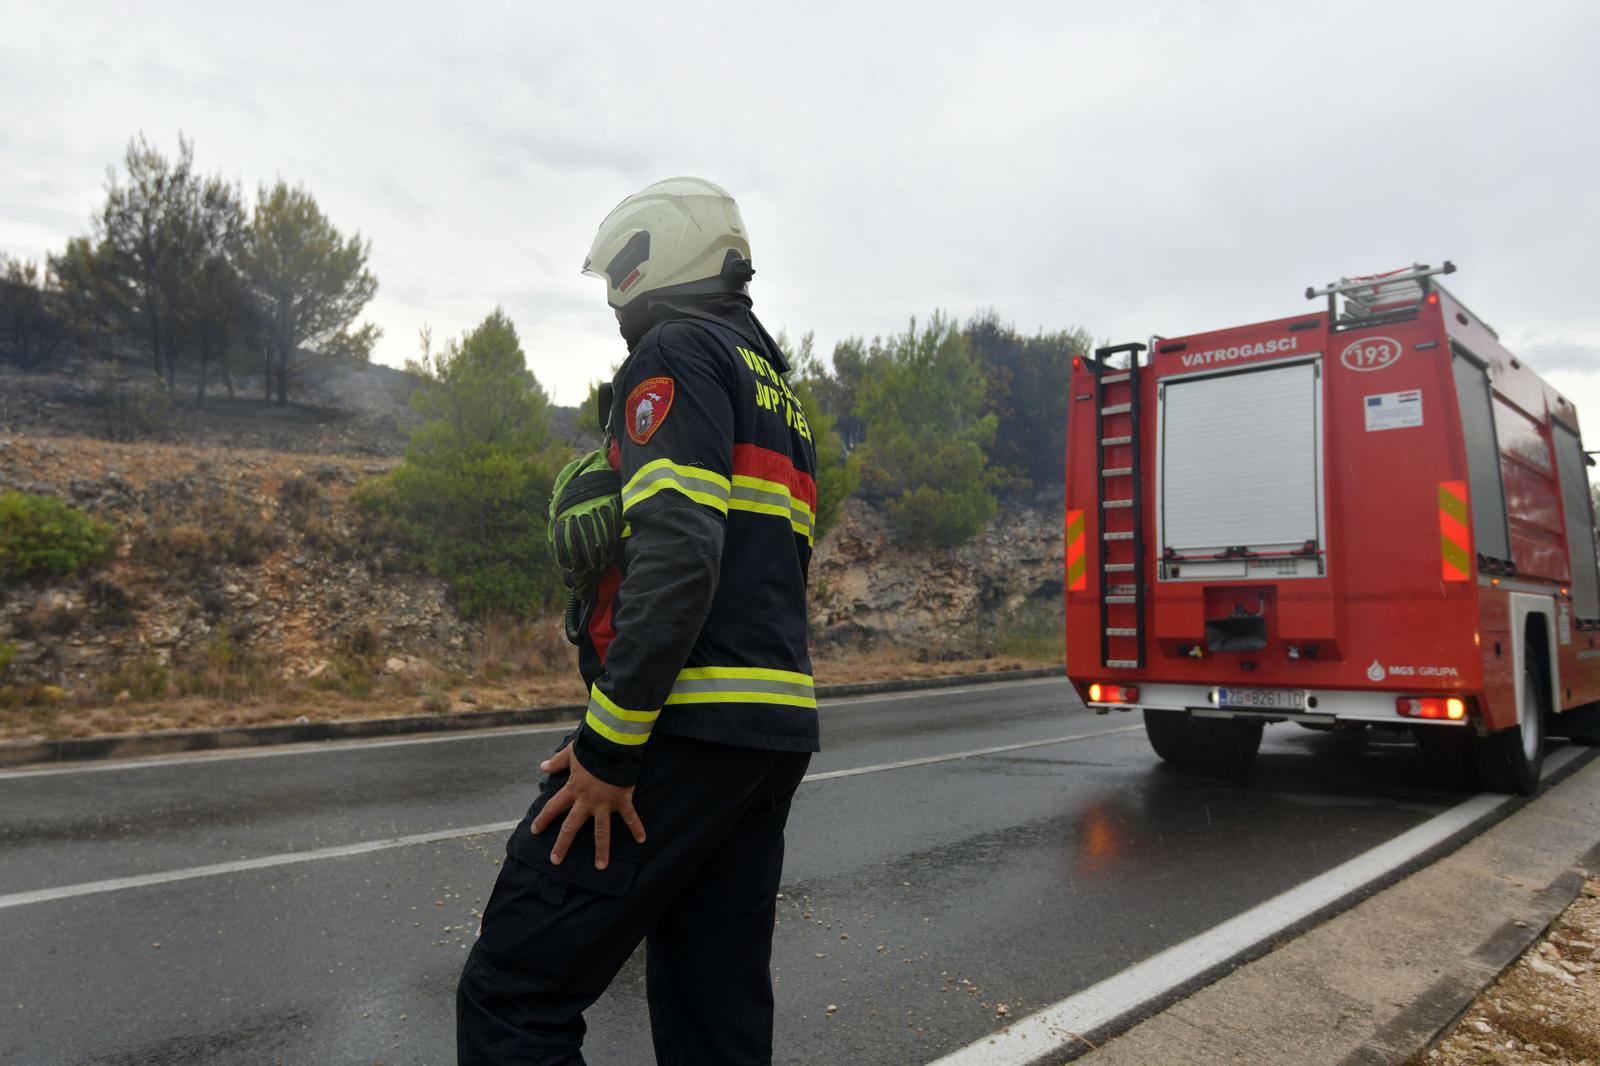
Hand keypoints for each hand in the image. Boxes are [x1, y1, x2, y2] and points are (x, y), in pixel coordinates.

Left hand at [530, 743, 646, 869]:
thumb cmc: (592, 747)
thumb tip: (543, 766)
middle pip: (571, 826)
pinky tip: (641, 840)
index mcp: (573, 789)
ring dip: (601, 849)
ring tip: (601, 866)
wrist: (613, 744)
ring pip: (601, 831)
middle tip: (556, 861)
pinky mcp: (621, 801)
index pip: (553, 807)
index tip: (534, 831)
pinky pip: (630, 817)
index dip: (543, 819)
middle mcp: (586, 801)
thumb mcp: (571, 753)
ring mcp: (605, 803)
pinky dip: (637, 828)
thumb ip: (558, 761)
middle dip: (563, 844)